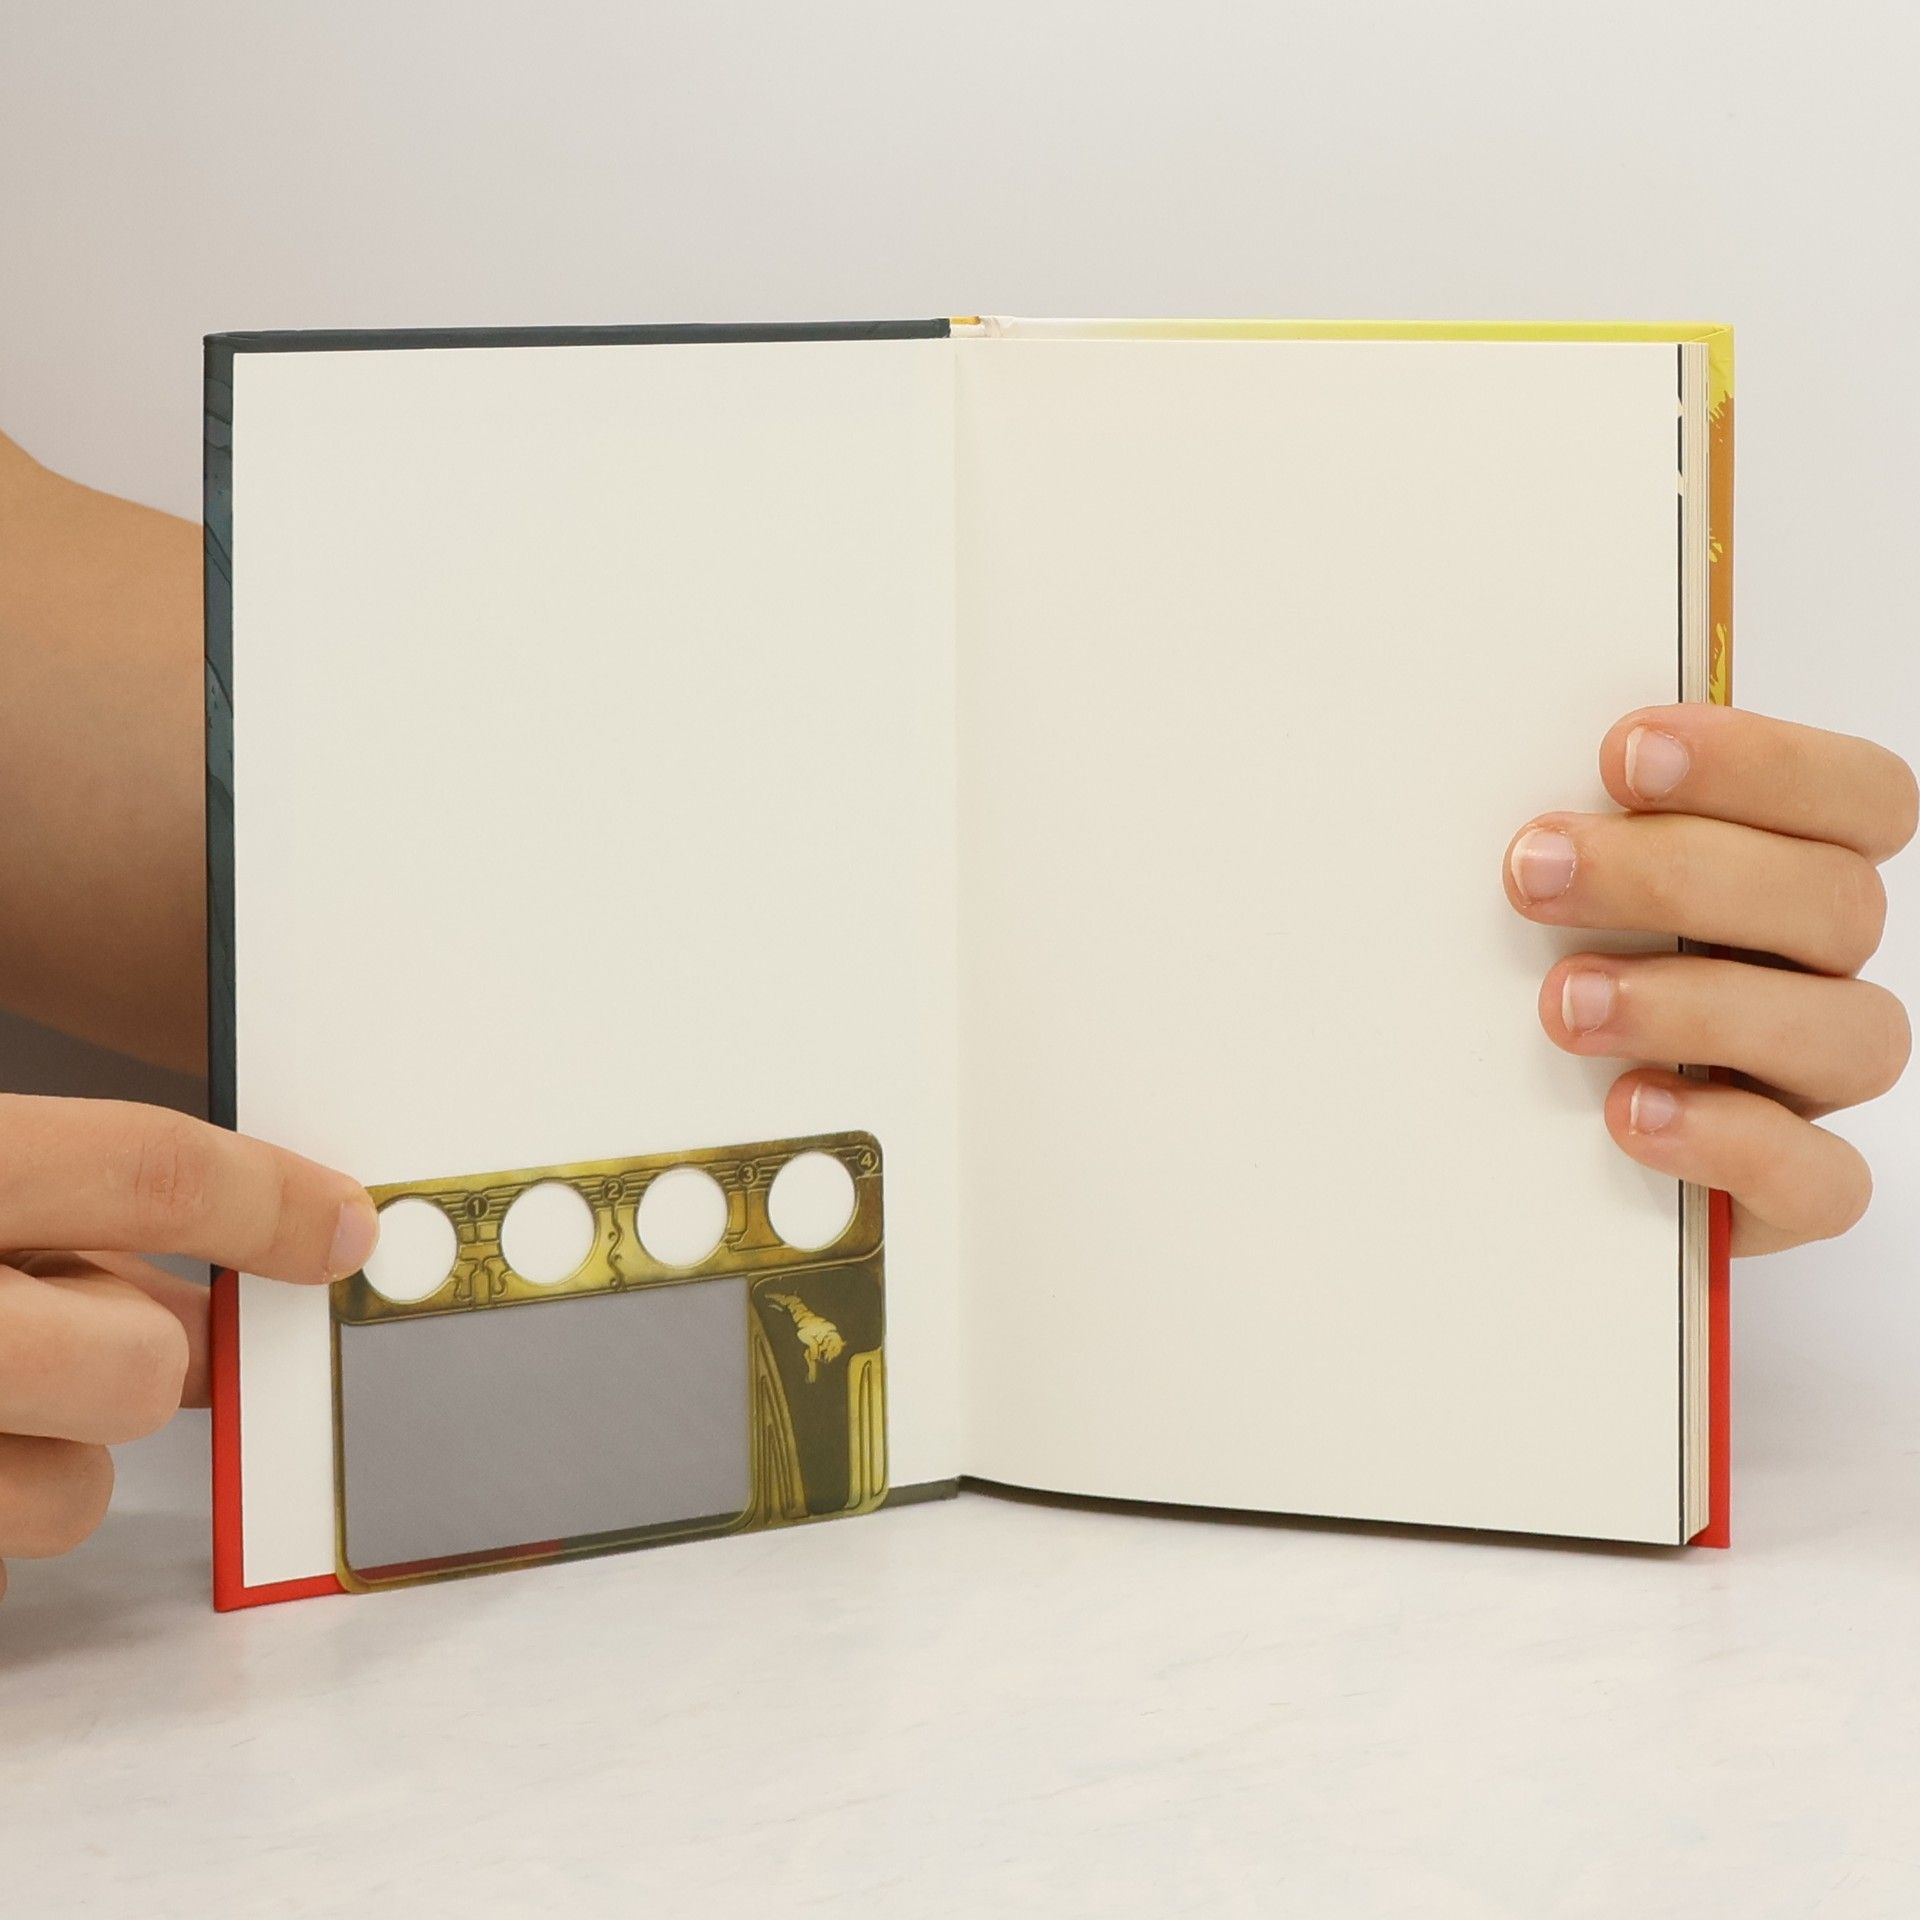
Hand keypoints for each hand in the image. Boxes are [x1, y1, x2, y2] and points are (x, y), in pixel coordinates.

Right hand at [0, 1097, 376, 1599]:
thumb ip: (75, 1214)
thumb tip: (242, 1274)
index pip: (147, 1170)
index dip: (270, 1200)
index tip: (348, 1228)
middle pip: (136, 1365)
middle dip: (143, 1358)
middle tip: (98, 1331)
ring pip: (74, 1495)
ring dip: (57, 1456)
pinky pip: (5, 1558)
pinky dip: (1, 1504)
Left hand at [1505, 706, 1915, 1255]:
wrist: (1497, 1141)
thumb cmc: (1520, 978)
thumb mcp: (1537, 891)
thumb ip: (1563, 835)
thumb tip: (1526, 796)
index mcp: (1786, 871)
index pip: (1857, 796)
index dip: (1762, 763)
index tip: (1624, 754)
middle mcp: (1817, 971)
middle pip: (1838, 903)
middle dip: (1679, 875)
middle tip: (1537, 874)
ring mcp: (1807, 1084)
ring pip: (1850, 1035)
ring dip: (1699, 1007)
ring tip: (1565, 1005)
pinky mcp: (1783, 1193)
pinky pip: (1821, 1180)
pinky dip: (1729, 1142)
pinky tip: (1629, 1112)